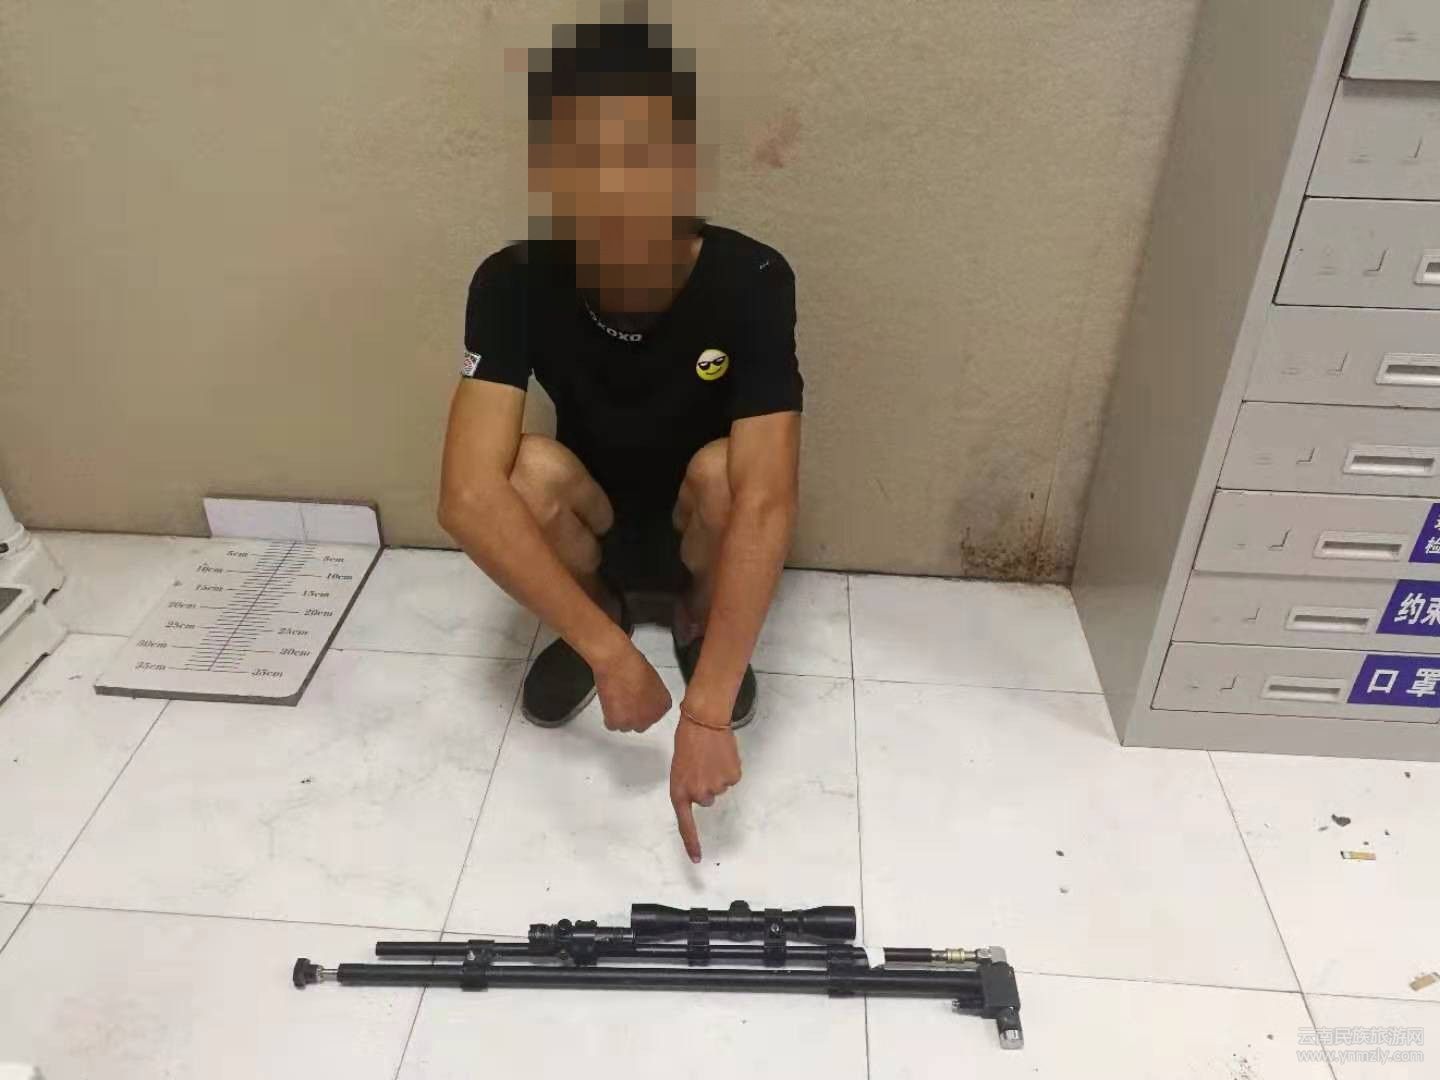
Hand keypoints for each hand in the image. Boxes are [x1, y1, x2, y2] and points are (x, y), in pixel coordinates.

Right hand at [593, 641, 670, 732]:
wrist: (618, 663)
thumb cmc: (633, 665)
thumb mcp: (652, 680)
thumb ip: (651, 696)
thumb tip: (645, 699)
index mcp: (664, 705)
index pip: (655, 715)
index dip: (644, 708)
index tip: (638, 702)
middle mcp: (652, 716)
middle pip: (642, 723)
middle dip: (634, 714)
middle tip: (626, 701)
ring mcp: (635, 721)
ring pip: (626, 725)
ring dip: (621, 716)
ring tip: (618, 699)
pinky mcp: (618, 723)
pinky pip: (612, 725)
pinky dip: (609, 716)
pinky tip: (611, 703)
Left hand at [670, 709, 741, 862]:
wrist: (704, 721)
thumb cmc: (688, 741)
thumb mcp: (680, 768)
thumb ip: (688, 786)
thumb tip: (702, 796)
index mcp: (680, 791)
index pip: (685, 823)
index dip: (691, 842)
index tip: (697, 859)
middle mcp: (698, 794)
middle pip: (707, 800)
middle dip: (705, 784)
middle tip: (700, 765)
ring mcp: (717, 786)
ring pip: (720, 788)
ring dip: (716, 774)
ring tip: (709, 756)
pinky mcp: (733, 777)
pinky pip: (732, 778)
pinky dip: (728, 768)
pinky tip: (721, 755)